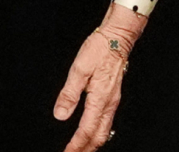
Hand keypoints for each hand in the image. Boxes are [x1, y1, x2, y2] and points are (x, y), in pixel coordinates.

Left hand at [55, 3, 146, 151]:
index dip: (75, 146)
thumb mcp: (79, 69)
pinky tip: (91, 134)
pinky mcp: (113, 98)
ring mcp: (113, 102)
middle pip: (98, 137)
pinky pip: (106, 123)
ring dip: (91, 144)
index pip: (86, 131)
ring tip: (80, 149)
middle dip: (85, 150)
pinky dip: (97, 134)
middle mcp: (108, 104)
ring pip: (104, 132)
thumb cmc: (99, 50)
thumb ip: (69, 94)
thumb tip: (61, 115)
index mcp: (99, 100)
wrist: (118, 38)